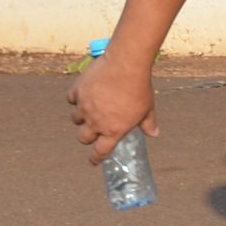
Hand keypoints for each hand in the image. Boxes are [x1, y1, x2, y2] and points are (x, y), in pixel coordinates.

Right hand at [68, 50, 158, 164]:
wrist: (126, 65)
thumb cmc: (139, 87)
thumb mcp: (147, 108)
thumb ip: (148, 123)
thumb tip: (154, 134)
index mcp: (113, 130)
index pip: (100, 152)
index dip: (96, 158)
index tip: (93, 161)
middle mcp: (96, 122)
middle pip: (83, 138)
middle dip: (87, 136)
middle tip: (92, 130)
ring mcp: (85, 107)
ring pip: (76, 119)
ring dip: (81, 116)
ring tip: (90, 108)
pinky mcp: (78, 91)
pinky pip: (72, 99)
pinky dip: (76, 97)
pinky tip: (85, 92)